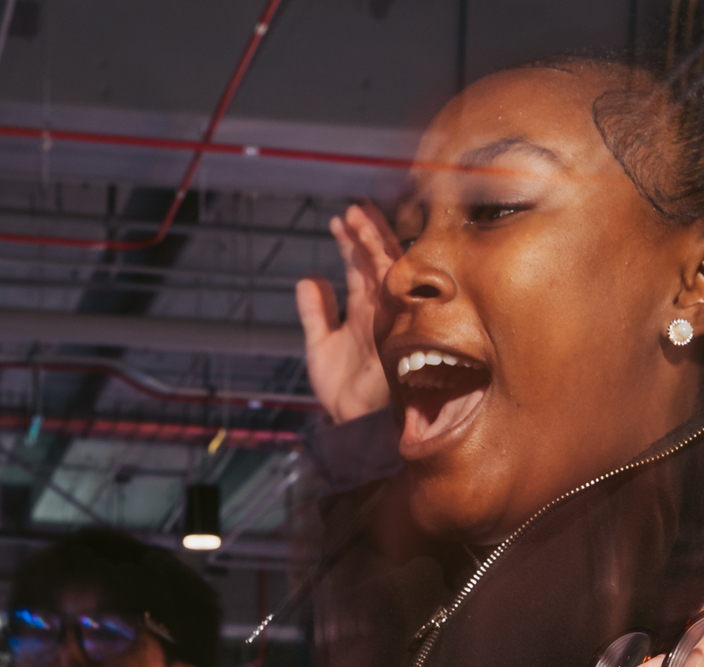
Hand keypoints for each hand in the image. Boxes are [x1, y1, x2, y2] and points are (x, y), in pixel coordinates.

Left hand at [297, 202, 398, 424]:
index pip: (360, 267)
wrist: (350, 422)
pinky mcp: (396, 329)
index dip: (350, 242)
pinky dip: (386, 271)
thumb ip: (314, 313)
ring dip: (374, 242)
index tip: (338, 219)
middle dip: (368, 233)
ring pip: (388, 269)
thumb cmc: (341, 393)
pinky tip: (374, 250)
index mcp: (364, 311)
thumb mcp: (319, 345)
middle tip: (354, 208)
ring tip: (358, 217)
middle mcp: (379, 310)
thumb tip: (308, 279)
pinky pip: (396, 294)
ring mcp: (389, 316)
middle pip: (378, 260)